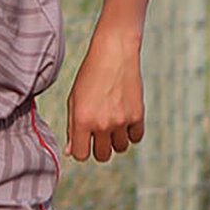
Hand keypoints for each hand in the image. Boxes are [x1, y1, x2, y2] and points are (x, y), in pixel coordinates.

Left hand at [66, 28, 145, 162]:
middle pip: (102, 156)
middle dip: (99, 148)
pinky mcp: (138, 115)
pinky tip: (124, 119)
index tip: (83, 141)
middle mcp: (102, 123)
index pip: (80, 155)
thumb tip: (71, 151)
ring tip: (112, 122)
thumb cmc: (90, 75)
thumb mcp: (74, 100)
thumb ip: (72, 127)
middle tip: (98, 133)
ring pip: (120, 148)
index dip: (81, 150)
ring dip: (116, 140)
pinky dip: (131, 133)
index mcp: (82, 120)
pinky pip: (136, 138)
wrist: (114, 53)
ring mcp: (121, 120)